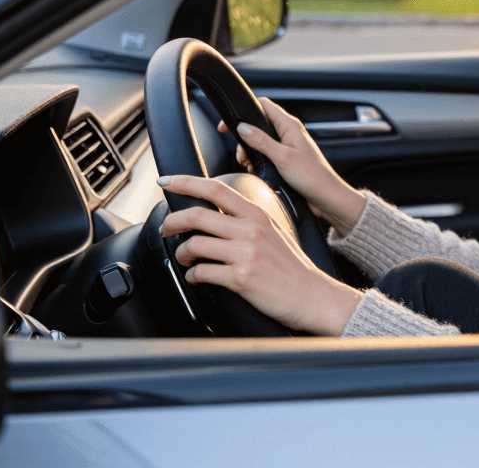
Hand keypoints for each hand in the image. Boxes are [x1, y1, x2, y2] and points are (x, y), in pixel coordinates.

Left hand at [158, 174, 362, 334]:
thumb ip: (247, 220)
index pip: (216, 188)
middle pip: (197, 215)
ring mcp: (246, 254)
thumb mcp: (273, 231)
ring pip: (194, 245)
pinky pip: (201, 273)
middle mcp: (251, 230)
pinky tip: (197, 278)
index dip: (185, 183)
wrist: (312, 296)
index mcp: (257, 215)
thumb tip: (214, 215)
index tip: (166, 182)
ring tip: (185, 259)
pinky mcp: (241, 278)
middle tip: (167, 229)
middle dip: (172, 222)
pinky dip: (192, 276)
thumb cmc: (291, 267)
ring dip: (181, 254)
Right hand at [219, 97, 365, 235]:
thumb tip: (242, 127)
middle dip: (245, 138)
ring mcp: (288, 145)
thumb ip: (261, 141)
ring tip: (248, 164)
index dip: (244, 111)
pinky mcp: (287, 158)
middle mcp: (289, 132)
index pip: (263, 105)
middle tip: (241, 154)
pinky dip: (258, 160)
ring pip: (261, 141)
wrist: (326, 197)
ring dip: (250, 151)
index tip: (228, 125)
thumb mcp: (282, 157)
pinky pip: (267, 153)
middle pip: (259, 124)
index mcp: (290, 125)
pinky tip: (256, 170)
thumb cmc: (311, 176)